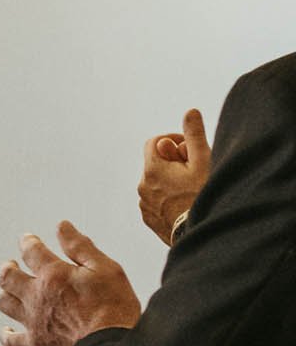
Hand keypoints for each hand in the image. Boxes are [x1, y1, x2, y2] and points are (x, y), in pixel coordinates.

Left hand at [0, 223, 142, 345]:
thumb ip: (81, 247)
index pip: (32, 251)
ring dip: (5, 294)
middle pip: (8, 277)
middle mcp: (37, 296)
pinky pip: (11, 341)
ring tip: (9, 290)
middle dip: (8, 267)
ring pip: (5, 303)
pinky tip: (7, 330)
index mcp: (54, 275)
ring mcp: (34, 321)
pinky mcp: (36, 344)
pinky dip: (6, 335)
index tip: (28, 239)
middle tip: (11, 264)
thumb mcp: (106, 268)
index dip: (28, 242)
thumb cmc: (112, 309)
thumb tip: (62, 227)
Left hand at [138, 108, 210, 243]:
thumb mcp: (203, 161)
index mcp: (152, 169)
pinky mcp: (150, 219)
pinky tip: (187, 202)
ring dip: (172, 180)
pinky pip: (157, 200)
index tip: (188, 148)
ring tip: (193, 188)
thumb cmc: (203, 197)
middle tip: (196, 169)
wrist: (201, 233)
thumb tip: (189, 113)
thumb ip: (194, 135)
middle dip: (175, 161)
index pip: (154, 142)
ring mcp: (145, 205)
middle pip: (157, 163)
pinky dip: (169, 197)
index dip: (172, 140)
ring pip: (157, 182)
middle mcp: (142, 186)